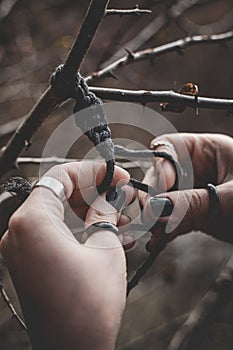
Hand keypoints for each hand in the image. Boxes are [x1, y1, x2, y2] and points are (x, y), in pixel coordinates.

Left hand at [0, 162, 132, 349]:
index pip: (61, 176)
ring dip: (91, 212)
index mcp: (32, 222)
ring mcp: (23, 249)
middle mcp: (19, 232)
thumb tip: (112, 192)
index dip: (92, 171)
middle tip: (121, 194)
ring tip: (123, 216)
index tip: (116, 176)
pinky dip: (81, 229)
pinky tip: (112, 233)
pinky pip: (57, 234)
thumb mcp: (106, 248)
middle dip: (94, 192)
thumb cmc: (87, 307)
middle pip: (59, 194)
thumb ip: (106, 212)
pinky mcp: (31, 262)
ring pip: (60, 214)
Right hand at [139, 133, 232, 250]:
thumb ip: (194, 202)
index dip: (160, 166)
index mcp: (208, 150)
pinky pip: (171, 220)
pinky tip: (159, 241)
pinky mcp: (194, 215)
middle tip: (151, 217)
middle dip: (153, 196)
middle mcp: (196, 169)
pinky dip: (163, 231)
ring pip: (161, 200)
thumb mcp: (232, 198)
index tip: (161, 189)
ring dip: (154, 217)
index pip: (170, 148)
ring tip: (156, 234)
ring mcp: (193, 193)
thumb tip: (157, 207)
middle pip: (159, 176)